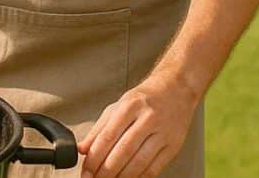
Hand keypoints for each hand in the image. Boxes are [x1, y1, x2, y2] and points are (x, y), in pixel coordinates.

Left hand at [77, 73, 198, 177]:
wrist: (175, 89)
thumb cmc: (144, 99)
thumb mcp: (118, 107)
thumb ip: (99, 129)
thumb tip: (82, 149)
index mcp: (130, 106)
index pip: (107, 136)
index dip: (95, 158)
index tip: (86, 172)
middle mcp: (147, 118)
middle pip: (123, 151)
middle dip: (106, 171)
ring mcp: (162, 133)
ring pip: (139, 162)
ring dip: (122, 177)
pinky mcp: (173, 145)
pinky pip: (155, 168)